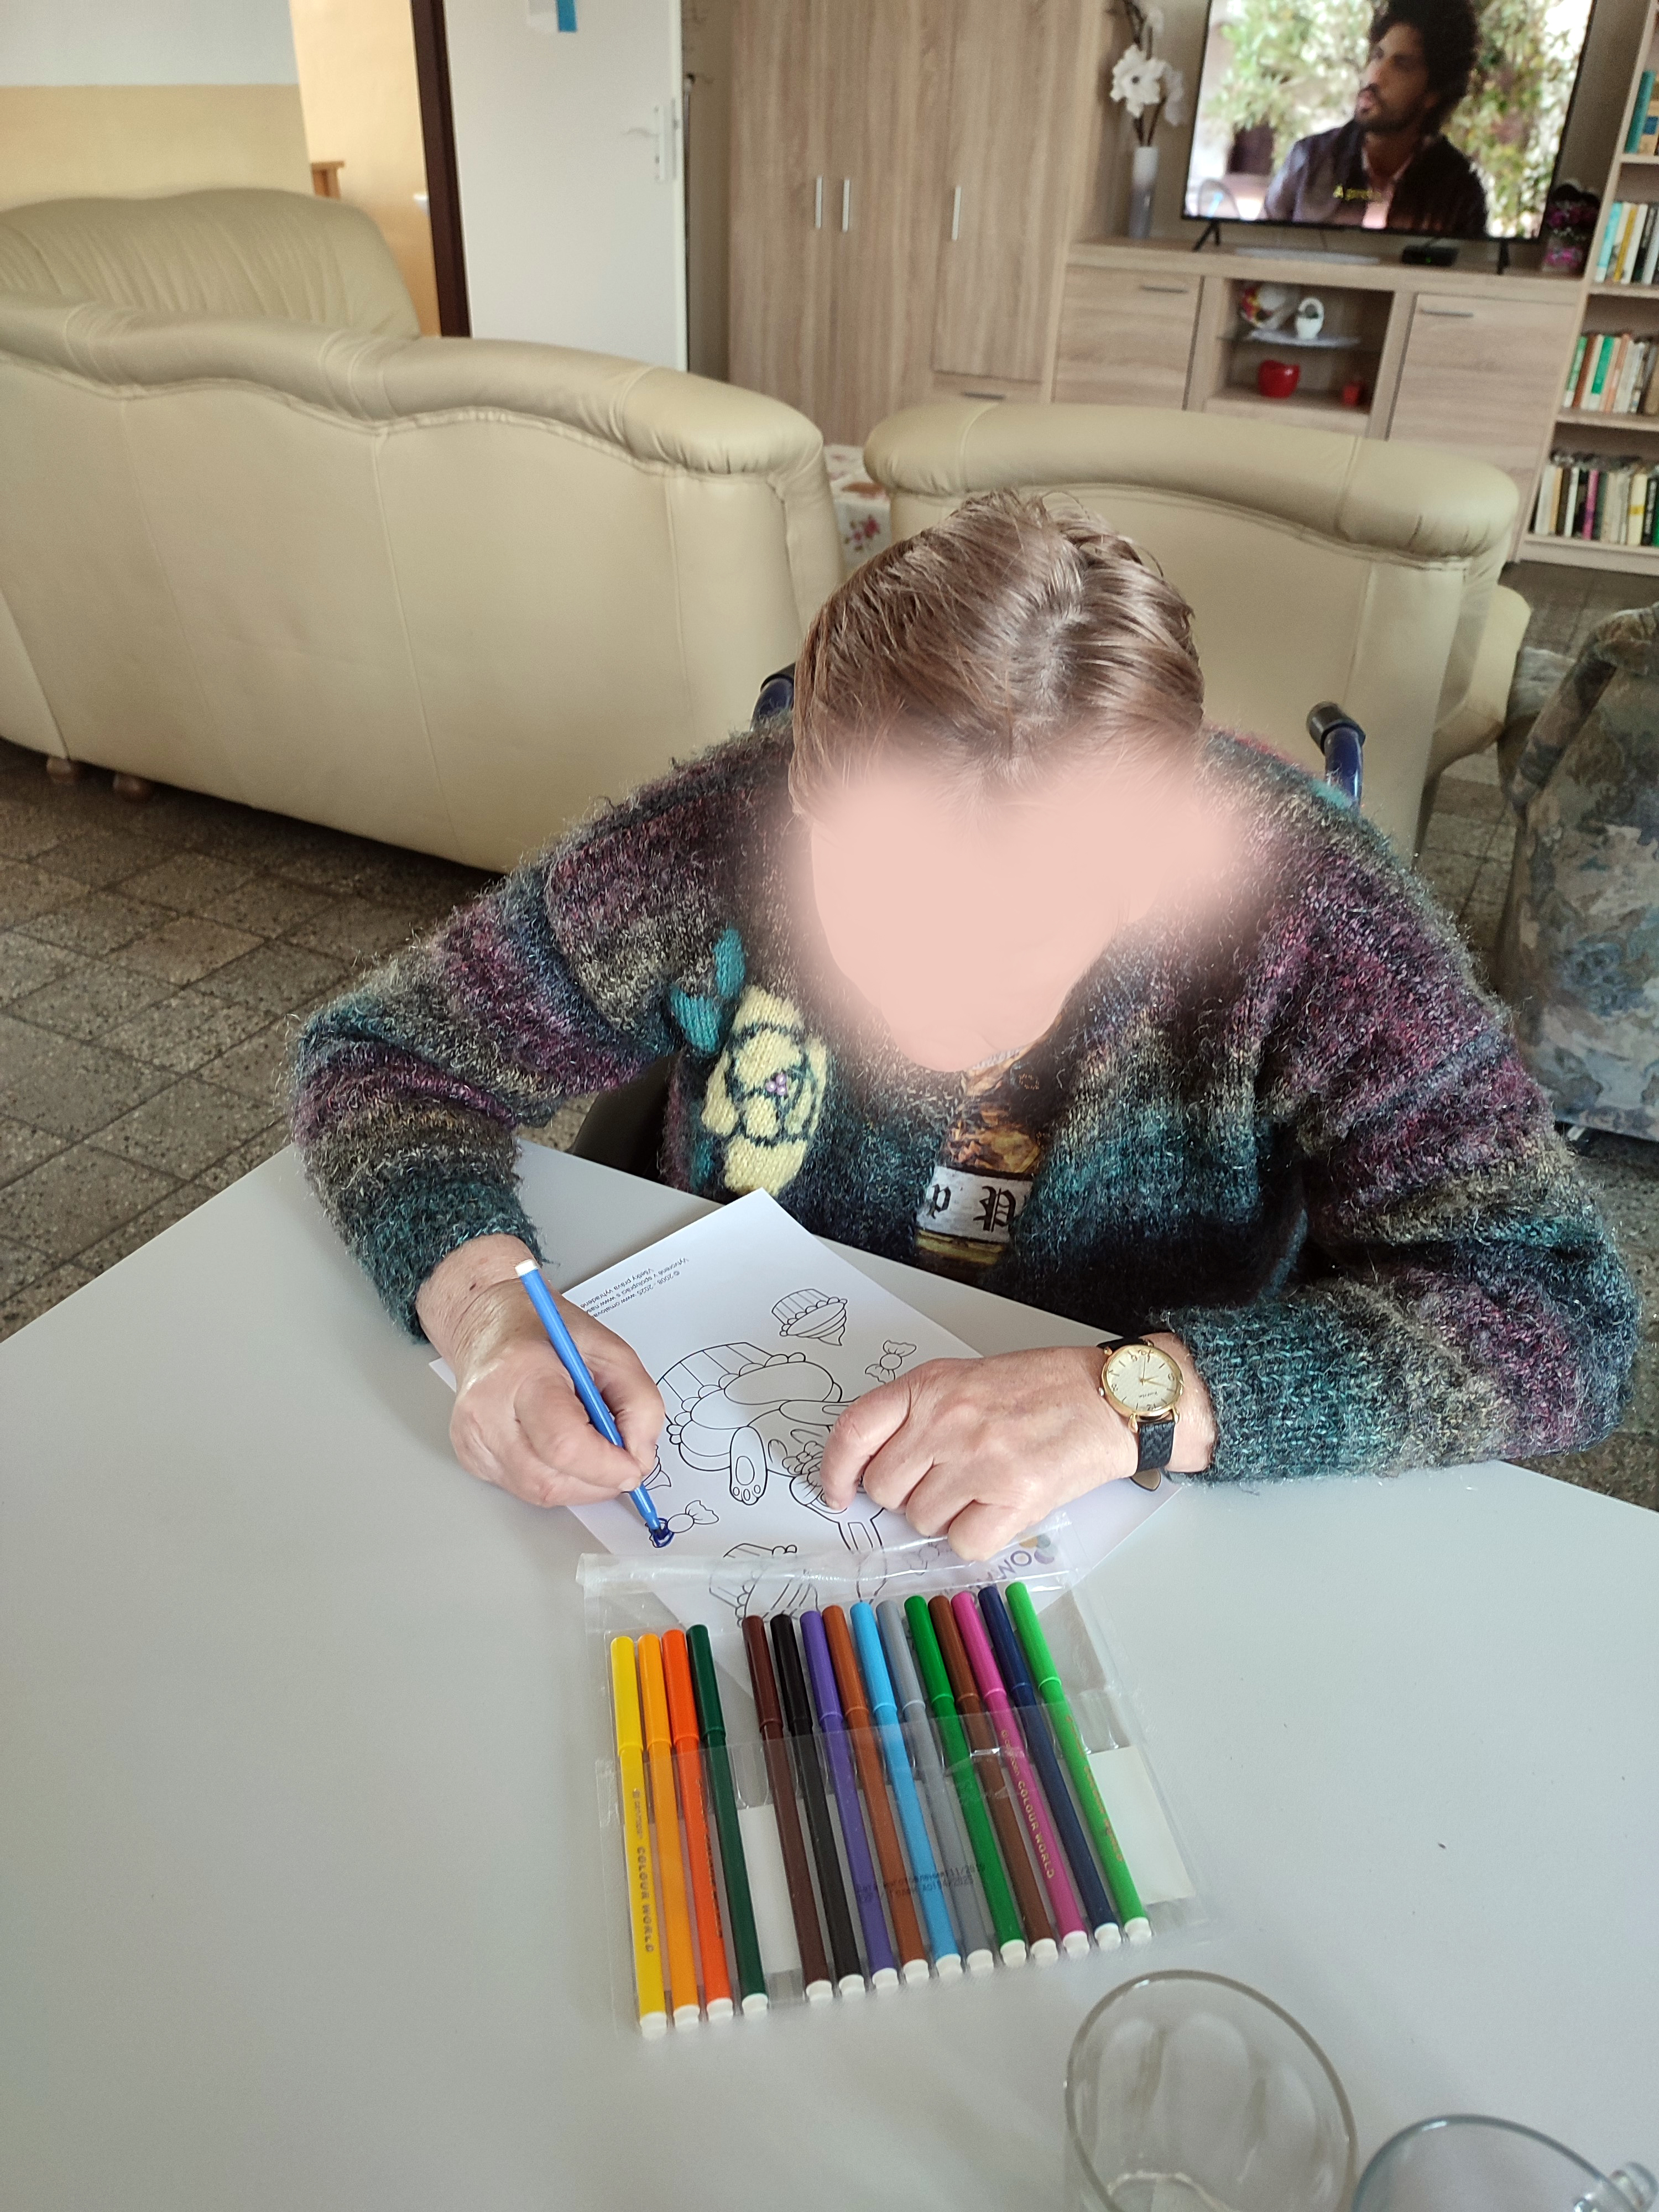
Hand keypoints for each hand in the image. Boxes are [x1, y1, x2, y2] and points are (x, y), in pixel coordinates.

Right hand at [416, 1235, 664, 1508]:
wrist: (490, 1327)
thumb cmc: (544, 1331)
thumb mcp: (610, 1349)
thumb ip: (639, 1402)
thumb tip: (640, 1456)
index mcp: (520, 1373)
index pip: (563, 1444)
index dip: (607, 1466)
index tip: (635, 1465)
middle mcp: (486, 1411)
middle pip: (550, 1479)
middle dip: (599, 1479)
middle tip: (619, 1455)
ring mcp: (472, 1439)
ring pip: (539, 1493)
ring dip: (580, 1482)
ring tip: (589, 1444)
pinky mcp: (471, 1458)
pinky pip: (524, 1489)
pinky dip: (556, 1478)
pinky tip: (558, 1447)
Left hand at [817, 1336, 1214, 1561]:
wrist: (1110, 1398)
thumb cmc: (1042, 1388)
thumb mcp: (968, 1379)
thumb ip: (920, 1414)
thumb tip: (876, 1471)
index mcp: (930, 1386)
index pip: (854, 1431)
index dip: (834, 1470)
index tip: (838, 1494)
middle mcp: (947, 1422)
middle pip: (885, 1489)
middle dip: (907, 1495)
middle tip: (944, 1480)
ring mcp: (980, 1461)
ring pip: (922, 1521)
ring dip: (945, 1517)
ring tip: (982, 1488)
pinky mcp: (1014, 1499)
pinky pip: (963, 1544)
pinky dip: (977, 1537)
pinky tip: (999, 1510)